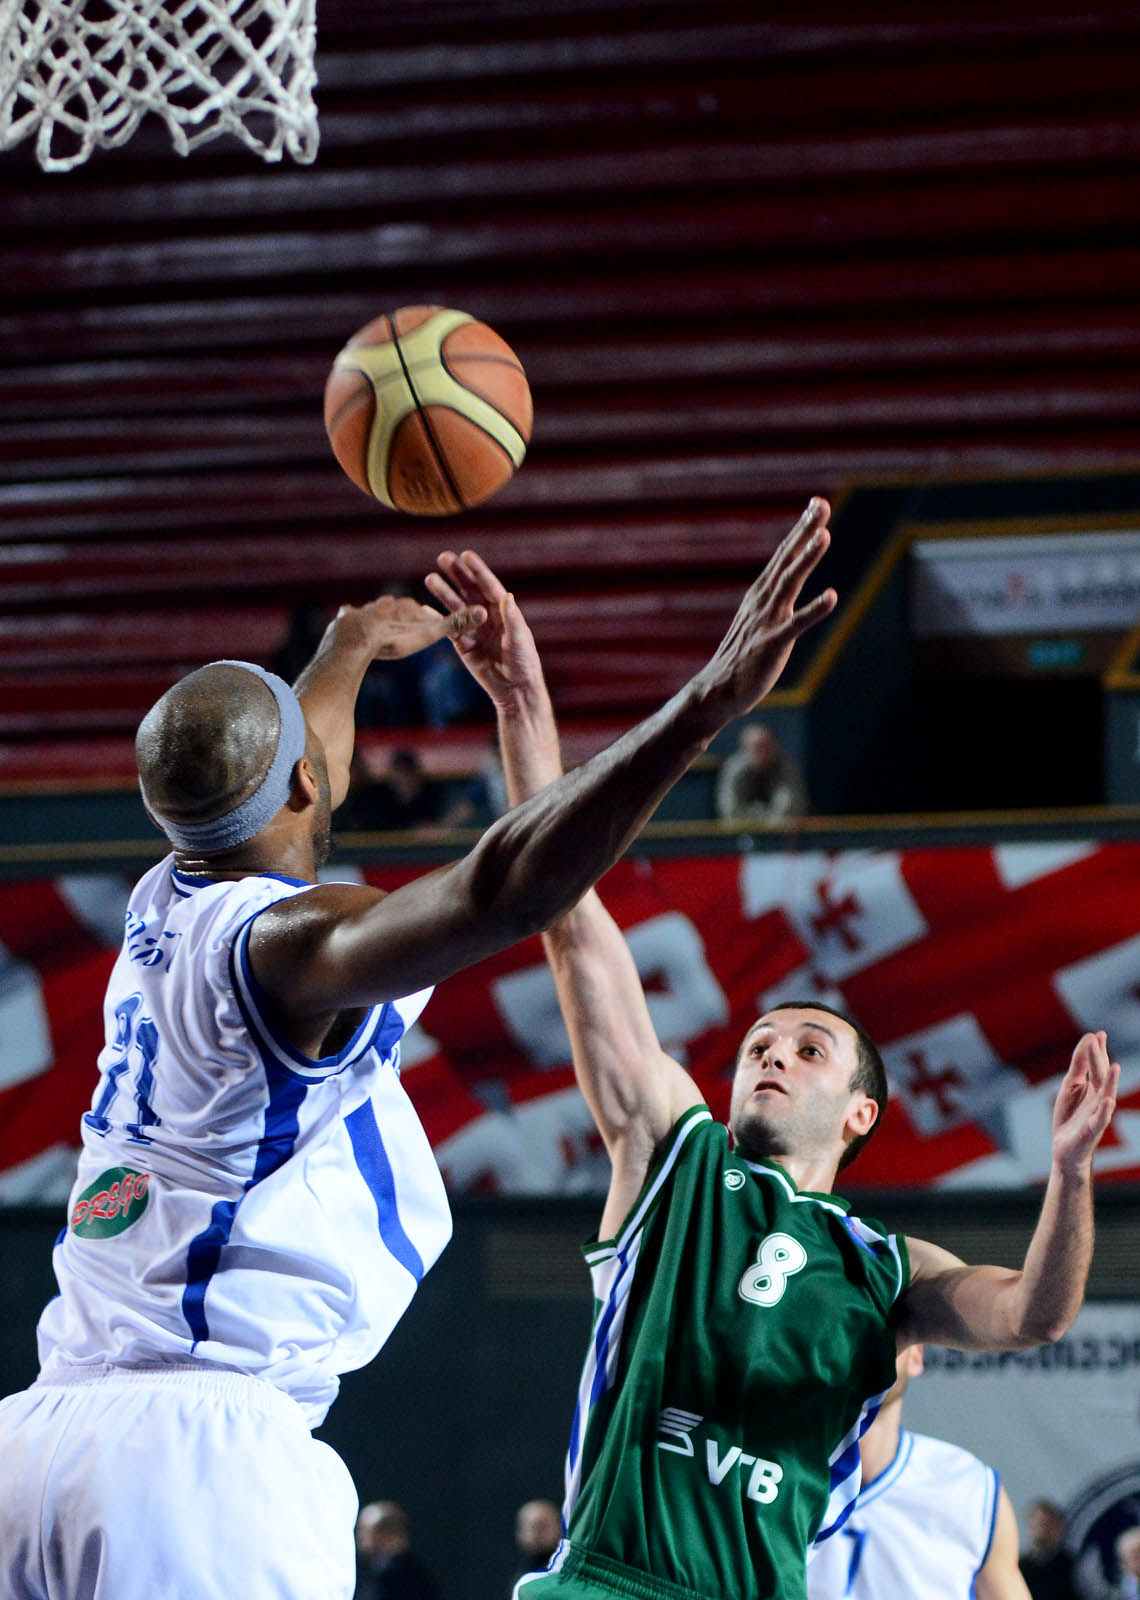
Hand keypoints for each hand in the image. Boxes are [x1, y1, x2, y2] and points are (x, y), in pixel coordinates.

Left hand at [332, 592, 486, 661]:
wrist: (358, 638)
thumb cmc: (396, 637)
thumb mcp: (430, 632)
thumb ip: (456, 624)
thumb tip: (484, 612)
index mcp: (407, 607)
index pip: (419, 612)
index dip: (424, 620)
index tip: (426, 628)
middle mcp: (386, 604)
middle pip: (396, 608)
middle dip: (400, 615)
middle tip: (403, 626)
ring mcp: (365, 610)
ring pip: (373, 610)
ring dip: (376, 616)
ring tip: (379, 625)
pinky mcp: (346, 619)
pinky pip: (348, 615)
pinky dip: (349, 617)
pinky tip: (347, 615)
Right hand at [425, 550, 545, 708]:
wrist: (514, 689)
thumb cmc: (524, 663)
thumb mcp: (520, 640)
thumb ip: (512, 618)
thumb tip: (507, 595)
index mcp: (503, 610)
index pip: (489, 585)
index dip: (477, 571)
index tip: (466, 555)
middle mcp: (487, 615)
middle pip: (469, 590)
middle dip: (457, 574)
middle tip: (443, 557)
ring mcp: (474, 628)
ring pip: (455, 606)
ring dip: (443, 593)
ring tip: (430, 578)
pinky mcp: (463, 644)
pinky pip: (448, 629)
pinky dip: (436, 619)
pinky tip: (424, 609)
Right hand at [693, 499, 836, 717]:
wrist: (718, 692)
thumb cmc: (741, 659)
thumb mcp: (758, 622)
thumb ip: (773, 601)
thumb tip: (784, 582)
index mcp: (760, 595)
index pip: (783, 555)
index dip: (800, 529)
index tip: (816, 503)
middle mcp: (762, 602)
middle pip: (786, 560)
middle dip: (804, 531)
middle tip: (821, 504)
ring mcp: (767, 622)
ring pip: (789, 584)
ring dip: (806, 559)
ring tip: (824, 535)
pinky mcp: (772, 644)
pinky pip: (796, 624)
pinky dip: (815, 609)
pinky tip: (833, 596)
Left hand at [1052, 1031, 1119, 1175]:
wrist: (1064, 1148)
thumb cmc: (1069, 1116)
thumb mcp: (1070, 1086)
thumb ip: (1079, 1065)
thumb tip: (1087, 1041)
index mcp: (1093, 1088)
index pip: (1097, 1066)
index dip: (1098, 1050)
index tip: (1099, 1033)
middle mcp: (1099, 1099)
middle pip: (1100, 1076)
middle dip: (1099, 1058)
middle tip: (1098, 1039)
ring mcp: (1097, 1114)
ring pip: (1106, 1096)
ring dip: (1110, 1081)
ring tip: (1114, 1066)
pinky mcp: (1091, 1130)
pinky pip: (1100, 1120)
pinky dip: (1104, 1111)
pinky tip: (1107, 1100)